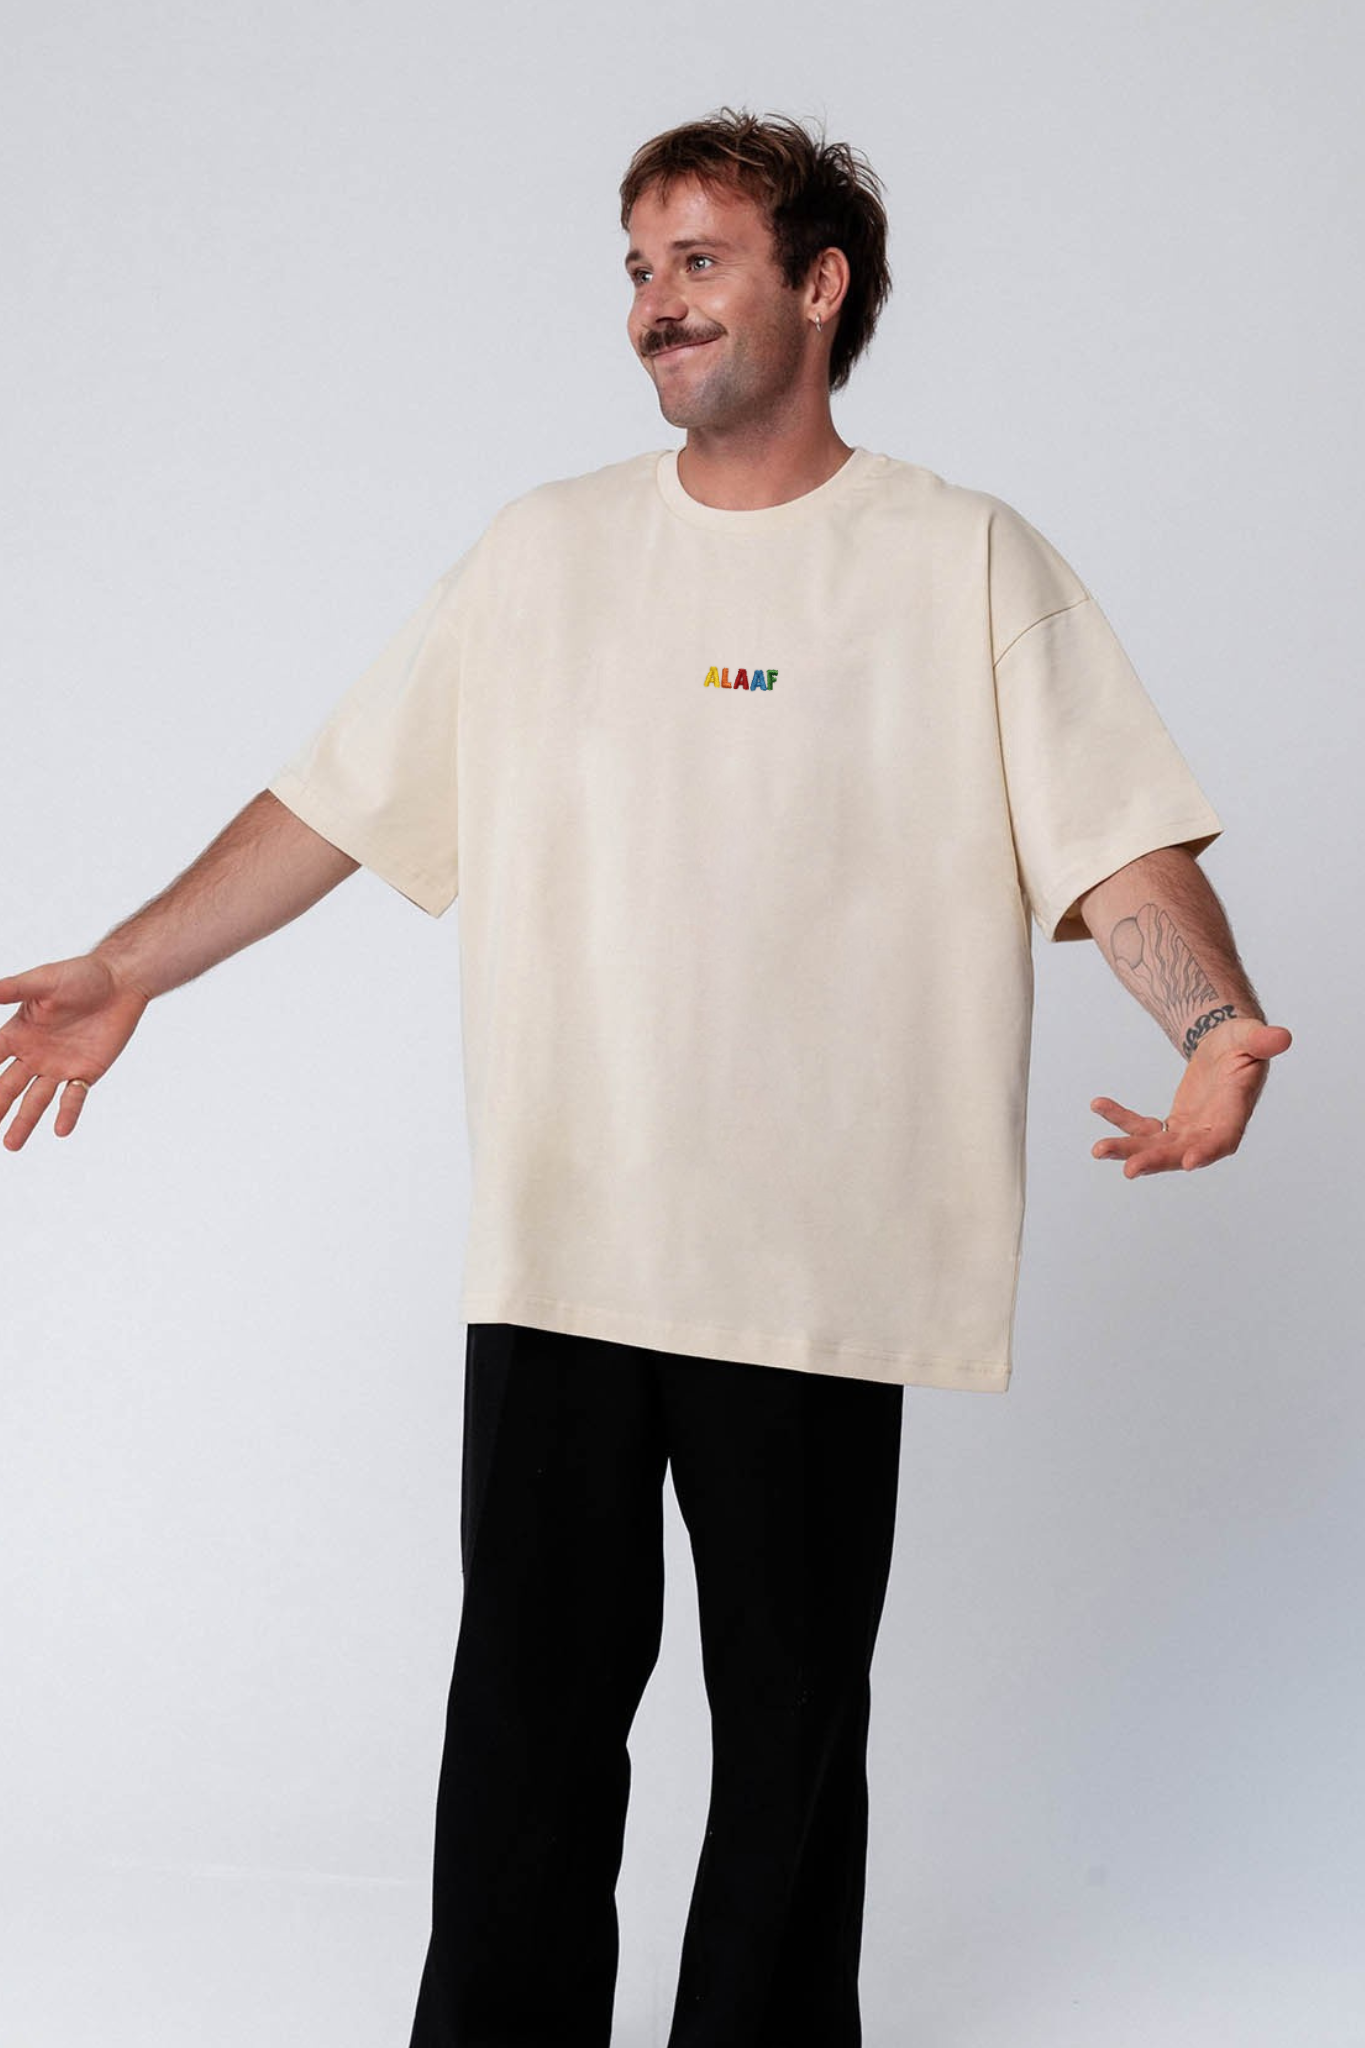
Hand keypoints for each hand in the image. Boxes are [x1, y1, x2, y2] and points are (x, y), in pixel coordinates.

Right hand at [0, 955, 150, 1150]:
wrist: (121, 982)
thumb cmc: (81, 975)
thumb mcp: (43, 981)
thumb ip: (12, 989)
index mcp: (18, 1033)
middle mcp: (34, 1054)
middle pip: (7, 1086)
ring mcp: (59, 1066)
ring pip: (36, 1099)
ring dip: (24, 1121)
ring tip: (11, 1145)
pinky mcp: (85, 1072)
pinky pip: (74, 1097)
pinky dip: (68, 1112)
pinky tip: (60, 1129)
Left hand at [1090, 1017, 1292, 1177]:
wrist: (1224, 1046)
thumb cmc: (1242, 1041)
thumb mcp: (1251, 1036)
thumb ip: (1263, 1040)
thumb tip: (1282, 1037)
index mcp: (1234, 1113)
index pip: (1224, 1139)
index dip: (1208, 1150)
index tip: (1187, 1162)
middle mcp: (1212, 1130)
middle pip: (1183, 1152)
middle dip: (1157, 1161)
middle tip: (1129, 1169)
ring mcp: (1190, 1131)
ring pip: (1156, 1148)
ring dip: (1129, 1149)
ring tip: (1098, 1149)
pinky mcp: (1172, 1126)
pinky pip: (1141, 1127)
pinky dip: (1120, 1119)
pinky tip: (1098, 1104)